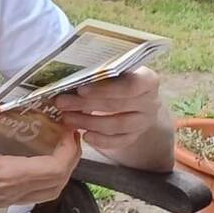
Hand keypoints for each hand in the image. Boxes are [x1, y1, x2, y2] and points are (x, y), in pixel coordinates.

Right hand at [0, 101, 80, 212]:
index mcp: (6, 176)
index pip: (54, 168)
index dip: (69, 151)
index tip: (69, 131)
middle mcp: (12, 191)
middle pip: (58, 181)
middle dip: (71, 159)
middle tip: (69, 137)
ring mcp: (8, 199)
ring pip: (50, 191)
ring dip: (62, 172)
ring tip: (58, 149)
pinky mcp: (1, 201)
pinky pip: (36, 194)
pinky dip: (47, 179)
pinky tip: (36, 163)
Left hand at [51, 66, 171, 164]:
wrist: (135, 96)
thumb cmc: (119, 78)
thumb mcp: (113, 71)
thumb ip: (99, 73)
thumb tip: (68, 78)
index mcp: (148, 79)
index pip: (130, 85)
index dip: (105, 88)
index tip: (80, 89)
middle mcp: (151, 101)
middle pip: (118, 105)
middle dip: (86, 105)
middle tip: (62, 103)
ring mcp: (145, 120)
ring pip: (118, 125)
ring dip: (90, 123)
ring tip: (68, 119)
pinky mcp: (137, 135)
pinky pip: (121, 141)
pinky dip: (102, 140)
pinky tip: (85, 136)